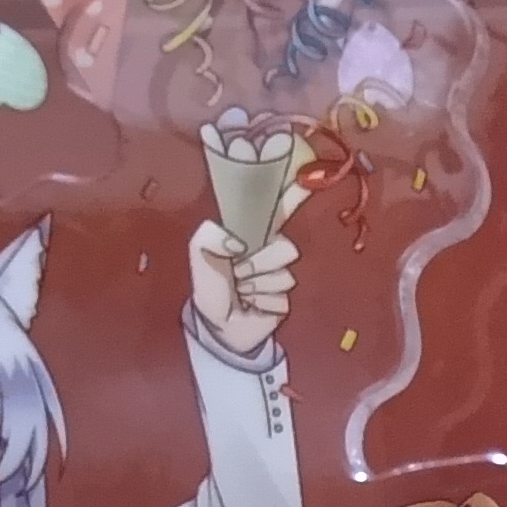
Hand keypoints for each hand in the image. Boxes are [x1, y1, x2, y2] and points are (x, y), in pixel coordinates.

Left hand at [189, 193, 307, 360]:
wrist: (220, 325)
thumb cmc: (210, 287)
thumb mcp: (200, 252)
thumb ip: (211, 234)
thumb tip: (238, 241)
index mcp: (250, 234)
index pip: (276, 209)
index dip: (294, 195)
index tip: (306, 181)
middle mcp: (269, 251)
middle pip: (285, 247)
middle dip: (259, 264)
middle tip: (238, 273)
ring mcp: (280, 275)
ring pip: (283, 275)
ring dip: (257, 287)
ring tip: (242, 293)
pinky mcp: (286, 299)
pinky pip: (282, 297)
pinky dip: (262, 304)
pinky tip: (251, 306)